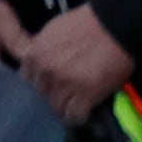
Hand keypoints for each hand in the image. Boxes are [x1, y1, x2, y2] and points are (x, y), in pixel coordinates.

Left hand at [16, 2, 133, 124]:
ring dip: (66, 107)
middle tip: (66, 94)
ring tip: (77, 103)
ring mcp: (64, 86)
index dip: (39, 84)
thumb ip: (40, 50)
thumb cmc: (86, 23)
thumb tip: (36, 65)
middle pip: (40, 97)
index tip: (47, 85)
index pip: (26, 81)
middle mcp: (45, 72)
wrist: (115, 25)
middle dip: (52, 96)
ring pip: (57, 109)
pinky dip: (80, 116)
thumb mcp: (52, 31)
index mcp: (34, 55)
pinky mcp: (84, 97)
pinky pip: (74, 117)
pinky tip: (86, 110)